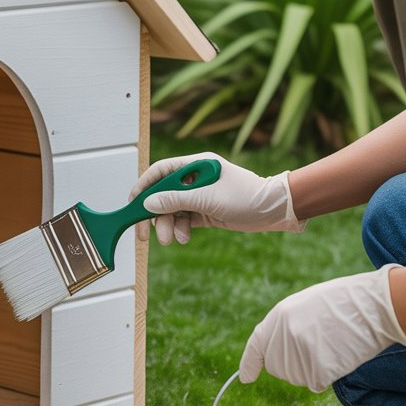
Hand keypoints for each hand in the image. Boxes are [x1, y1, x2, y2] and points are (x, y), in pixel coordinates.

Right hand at [131, 152, 305, 245]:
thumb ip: (176, 200)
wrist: (274, 210)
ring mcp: (200, 195)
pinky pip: (185, 219)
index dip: (143, 187)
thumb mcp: (208, 199)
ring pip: (173, 210)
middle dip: (156, 215)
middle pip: (163, 194)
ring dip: (169, 226)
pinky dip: (181, 229)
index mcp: (195, 165)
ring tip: (173, 241)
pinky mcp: (205, 210)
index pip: (160, 172)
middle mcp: (195, 178)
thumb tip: (147, 204)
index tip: (131, 205)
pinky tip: (184, 238)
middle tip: (145, 235)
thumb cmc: (246, 196)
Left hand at [239, 265, 405, 392]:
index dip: (249, 364)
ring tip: (332, 344)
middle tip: (320, 343)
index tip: (246, 378)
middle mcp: (283, 336)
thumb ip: (286, 326)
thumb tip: (275, 351)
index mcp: (279, 315)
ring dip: (312, 369)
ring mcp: (299, 354)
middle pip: (278, 368)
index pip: (257, 345)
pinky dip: (328, 376)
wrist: (373, 306)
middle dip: (293, 363)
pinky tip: (339, 355)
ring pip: (297, 378)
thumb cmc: (346, 302)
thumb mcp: (306, 304)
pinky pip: (316, 383)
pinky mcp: (316, 370)